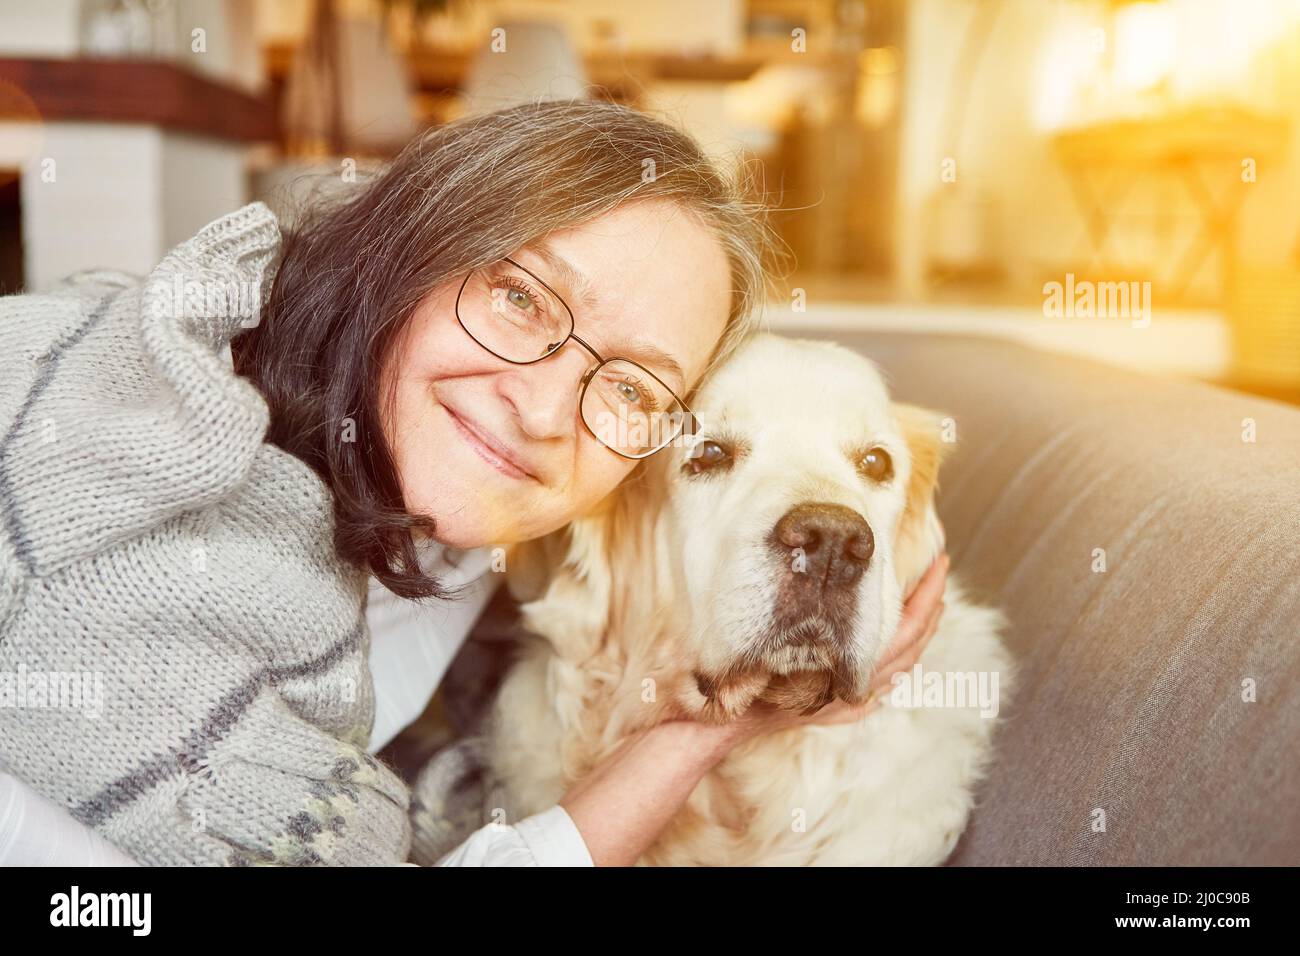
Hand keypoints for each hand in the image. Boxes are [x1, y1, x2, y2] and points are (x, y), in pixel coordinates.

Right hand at [723, 549, 949, 741]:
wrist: (729, 720)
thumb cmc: (752, 674)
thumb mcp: (783, 636)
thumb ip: (816, 615)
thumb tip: (848, 572)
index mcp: (856, 666)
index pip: (909, 627)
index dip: (928, 595)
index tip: (940, 563)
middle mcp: (862, 687)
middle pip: (914, 644)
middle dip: (932, 606)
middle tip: (939, 572)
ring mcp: (854, 701)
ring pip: (904, 664)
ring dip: (920, 630)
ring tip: (927, 600)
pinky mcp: (842, 708)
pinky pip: (886, 680)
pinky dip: (900, 656)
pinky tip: (897, 644)